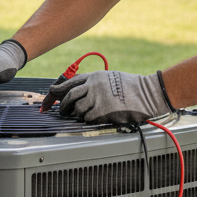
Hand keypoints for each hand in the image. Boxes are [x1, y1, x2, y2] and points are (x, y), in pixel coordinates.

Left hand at [47, 70, 169, 124]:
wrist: (147, 93)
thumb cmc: (131, 87)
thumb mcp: (110, 78)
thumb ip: (93, 84)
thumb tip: (78, 92)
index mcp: (94, 76)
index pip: (69, 83)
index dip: (56, 91)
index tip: (50, 95)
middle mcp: (93, 85)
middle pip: (69, 96)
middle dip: (63, 106)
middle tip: (62, 112)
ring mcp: (98, 97)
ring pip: (77, 108)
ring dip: (78, 114)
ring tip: (84, 115)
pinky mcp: (103, 110)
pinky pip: (88, 118)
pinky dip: (89, 120)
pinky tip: (96, 118)